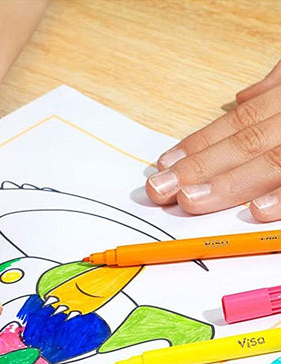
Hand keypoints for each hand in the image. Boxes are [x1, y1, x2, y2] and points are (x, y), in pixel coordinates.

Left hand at [145, 60, 280, 220]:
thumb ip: (277, 88)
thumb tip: (244, 97)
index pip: (239, 122)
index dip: (200, 143)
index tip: (162, 163)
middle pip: (244, 144)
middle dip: (197, 168)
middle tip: (158, 188)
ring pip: (269, 162)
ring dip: (226, 184)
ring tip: (188, 199)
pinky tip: (255, 211)